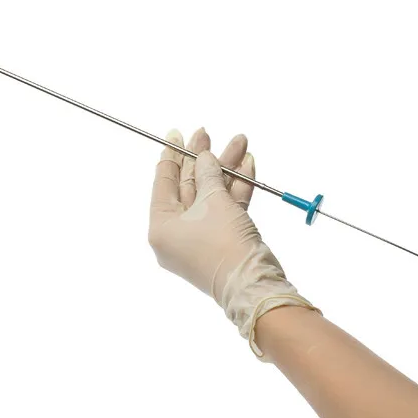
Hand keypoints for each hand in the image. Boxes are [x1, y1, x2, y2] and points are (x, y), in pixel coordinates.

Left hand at [149, 128, 317, 357]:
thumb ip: (208, 173)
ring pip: (212, 194)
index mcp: (162, 226)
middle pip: (190, 186)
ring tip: (239, 142)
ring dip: (227, 169)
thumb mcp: (213, 201)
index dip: (172, 156)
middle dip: (204, 158)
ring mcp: (201, 238)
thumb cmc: (223, 244)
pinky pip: (226, 208)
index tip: (176, 134)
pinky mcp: (223, 241)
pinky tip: (248, 164)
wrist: (255, 285)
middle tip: (206, 133)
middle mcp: (177, 233)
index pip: (164, 183)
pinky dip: (237, 188)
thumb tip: (204, 157)